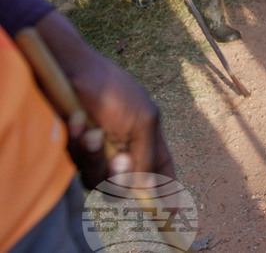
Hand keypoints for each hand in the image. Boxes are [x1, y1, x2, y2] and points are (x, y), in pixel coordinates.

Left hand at [62, 31, 174, 188]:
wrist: (73, 71)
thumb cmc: (115, 90)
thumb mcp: (142, 120)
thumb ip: (148, 156)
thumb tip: (148, 190)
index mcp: (149, 141)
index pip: (163, 173)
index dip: (169, 193)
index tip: (173, 214)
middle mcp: (126, 150)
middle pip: (126, 186)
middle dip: (120, 175)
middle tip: (118, 156)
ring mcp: (101, 153)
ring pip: (98, 180)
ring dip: (93, 156)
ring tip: (88, 129)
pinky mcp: (77, 151)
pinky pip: (77, 166)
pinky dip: (76, 146)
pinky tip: (76, 123)